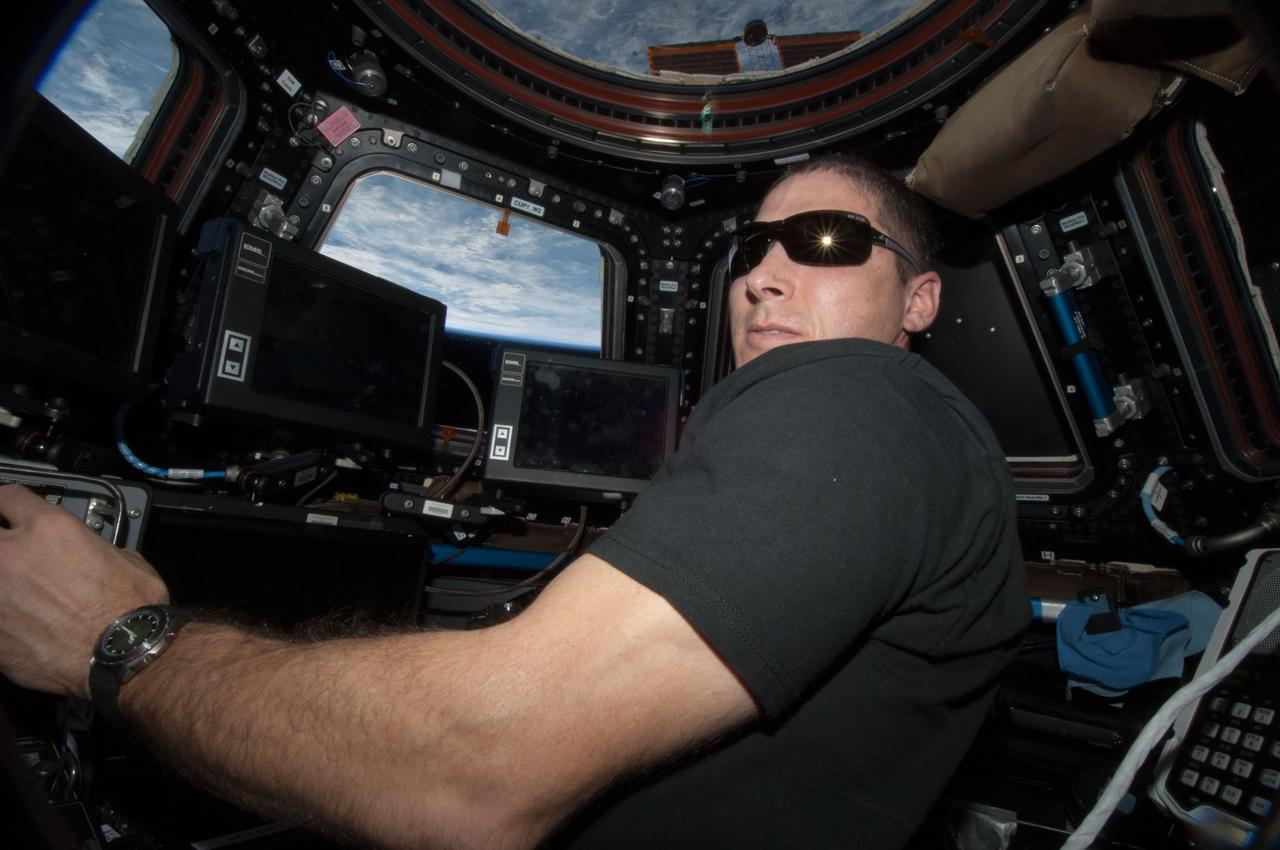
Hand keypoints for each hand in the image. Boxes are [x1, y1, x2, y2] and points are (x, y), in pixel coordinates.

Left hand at [0, 484, 168, 698]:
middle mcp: (13, 556)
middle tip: (9, 550)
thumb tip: (92, 554)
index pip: (8, 497)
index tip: (8, 511)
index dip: (8, 503)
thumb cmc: (130, 610)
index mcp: (49, 529)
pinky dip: (1, 615)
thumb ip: (93, 550)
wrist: (123, 654)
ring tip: (17, 591)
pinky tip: (18, 620)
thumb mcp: (125, 559)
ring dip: (2, 580)